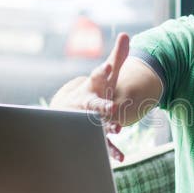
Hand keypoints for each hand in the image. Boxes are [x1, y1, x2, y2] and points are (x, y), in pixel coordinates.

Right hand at [50, 33, 130, 161]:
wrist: (66, 114)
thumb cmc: (91, 92)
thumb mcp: (106, 77)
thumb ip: (117, 58)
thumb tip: (127, 35)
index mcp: (91, 88)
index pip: (96, 77)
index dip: (101, 72)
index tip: (107, 66)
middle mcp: (87, 104)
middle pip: (93, 104)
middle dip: (101, 105)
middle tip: (111, 107)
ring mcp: (88, 121)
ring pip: (97, 125)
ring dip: (106, 127)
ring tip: (118, 128)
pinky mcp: (93, 136)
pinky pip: (103, 144)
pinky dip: (111, 151)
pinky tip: (122, 157)